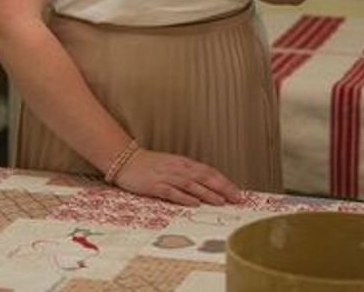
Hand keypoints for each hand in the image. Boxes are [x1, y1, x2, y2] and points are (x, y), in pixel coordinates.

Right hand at [113, 148, 243, 205]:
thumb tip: (209, 186)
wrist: (126, 160)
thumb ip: (189, 175)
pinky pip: (172, 192)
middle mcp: (178, 169)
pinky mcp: (155, 186)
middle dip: (222, 188)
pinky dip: (184, 197)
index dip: (225, 182)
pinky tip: (194, 203)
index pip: (209, 172)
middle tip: (236, 198)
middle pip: (204, 177)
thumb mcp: (173, 166)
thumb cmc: (151, 165)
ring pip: (191, 185)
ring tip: (221, 202)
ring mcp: (166, 176)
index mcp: (184, 163)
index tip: (238, 192)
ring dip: (207, 193)